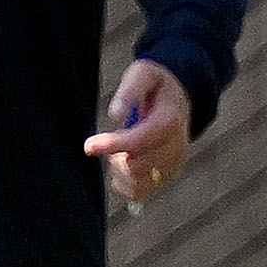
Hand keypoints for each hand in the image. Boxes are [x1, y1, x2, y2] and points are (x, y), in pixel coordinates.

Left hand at [85, 58, 190, 208]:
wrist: (177, 98)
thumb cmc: (155, 85)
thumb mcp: (142, 74)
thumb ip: (129, 91)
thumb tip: (115, 114)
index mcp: (170, 121)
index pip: (140, 141)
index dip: (113, 145)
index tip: (89, 145)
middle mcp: (176, 147)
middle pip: (136, 166)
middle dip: (114, 155)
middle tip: (108, 140)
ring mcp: (174, 164)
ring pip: (137, 183)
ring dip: (119, 170)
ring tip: (119, 150)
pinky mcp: (167, 176)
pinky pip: (139, 192)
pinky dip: (124, 183)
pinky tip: (122, 164)